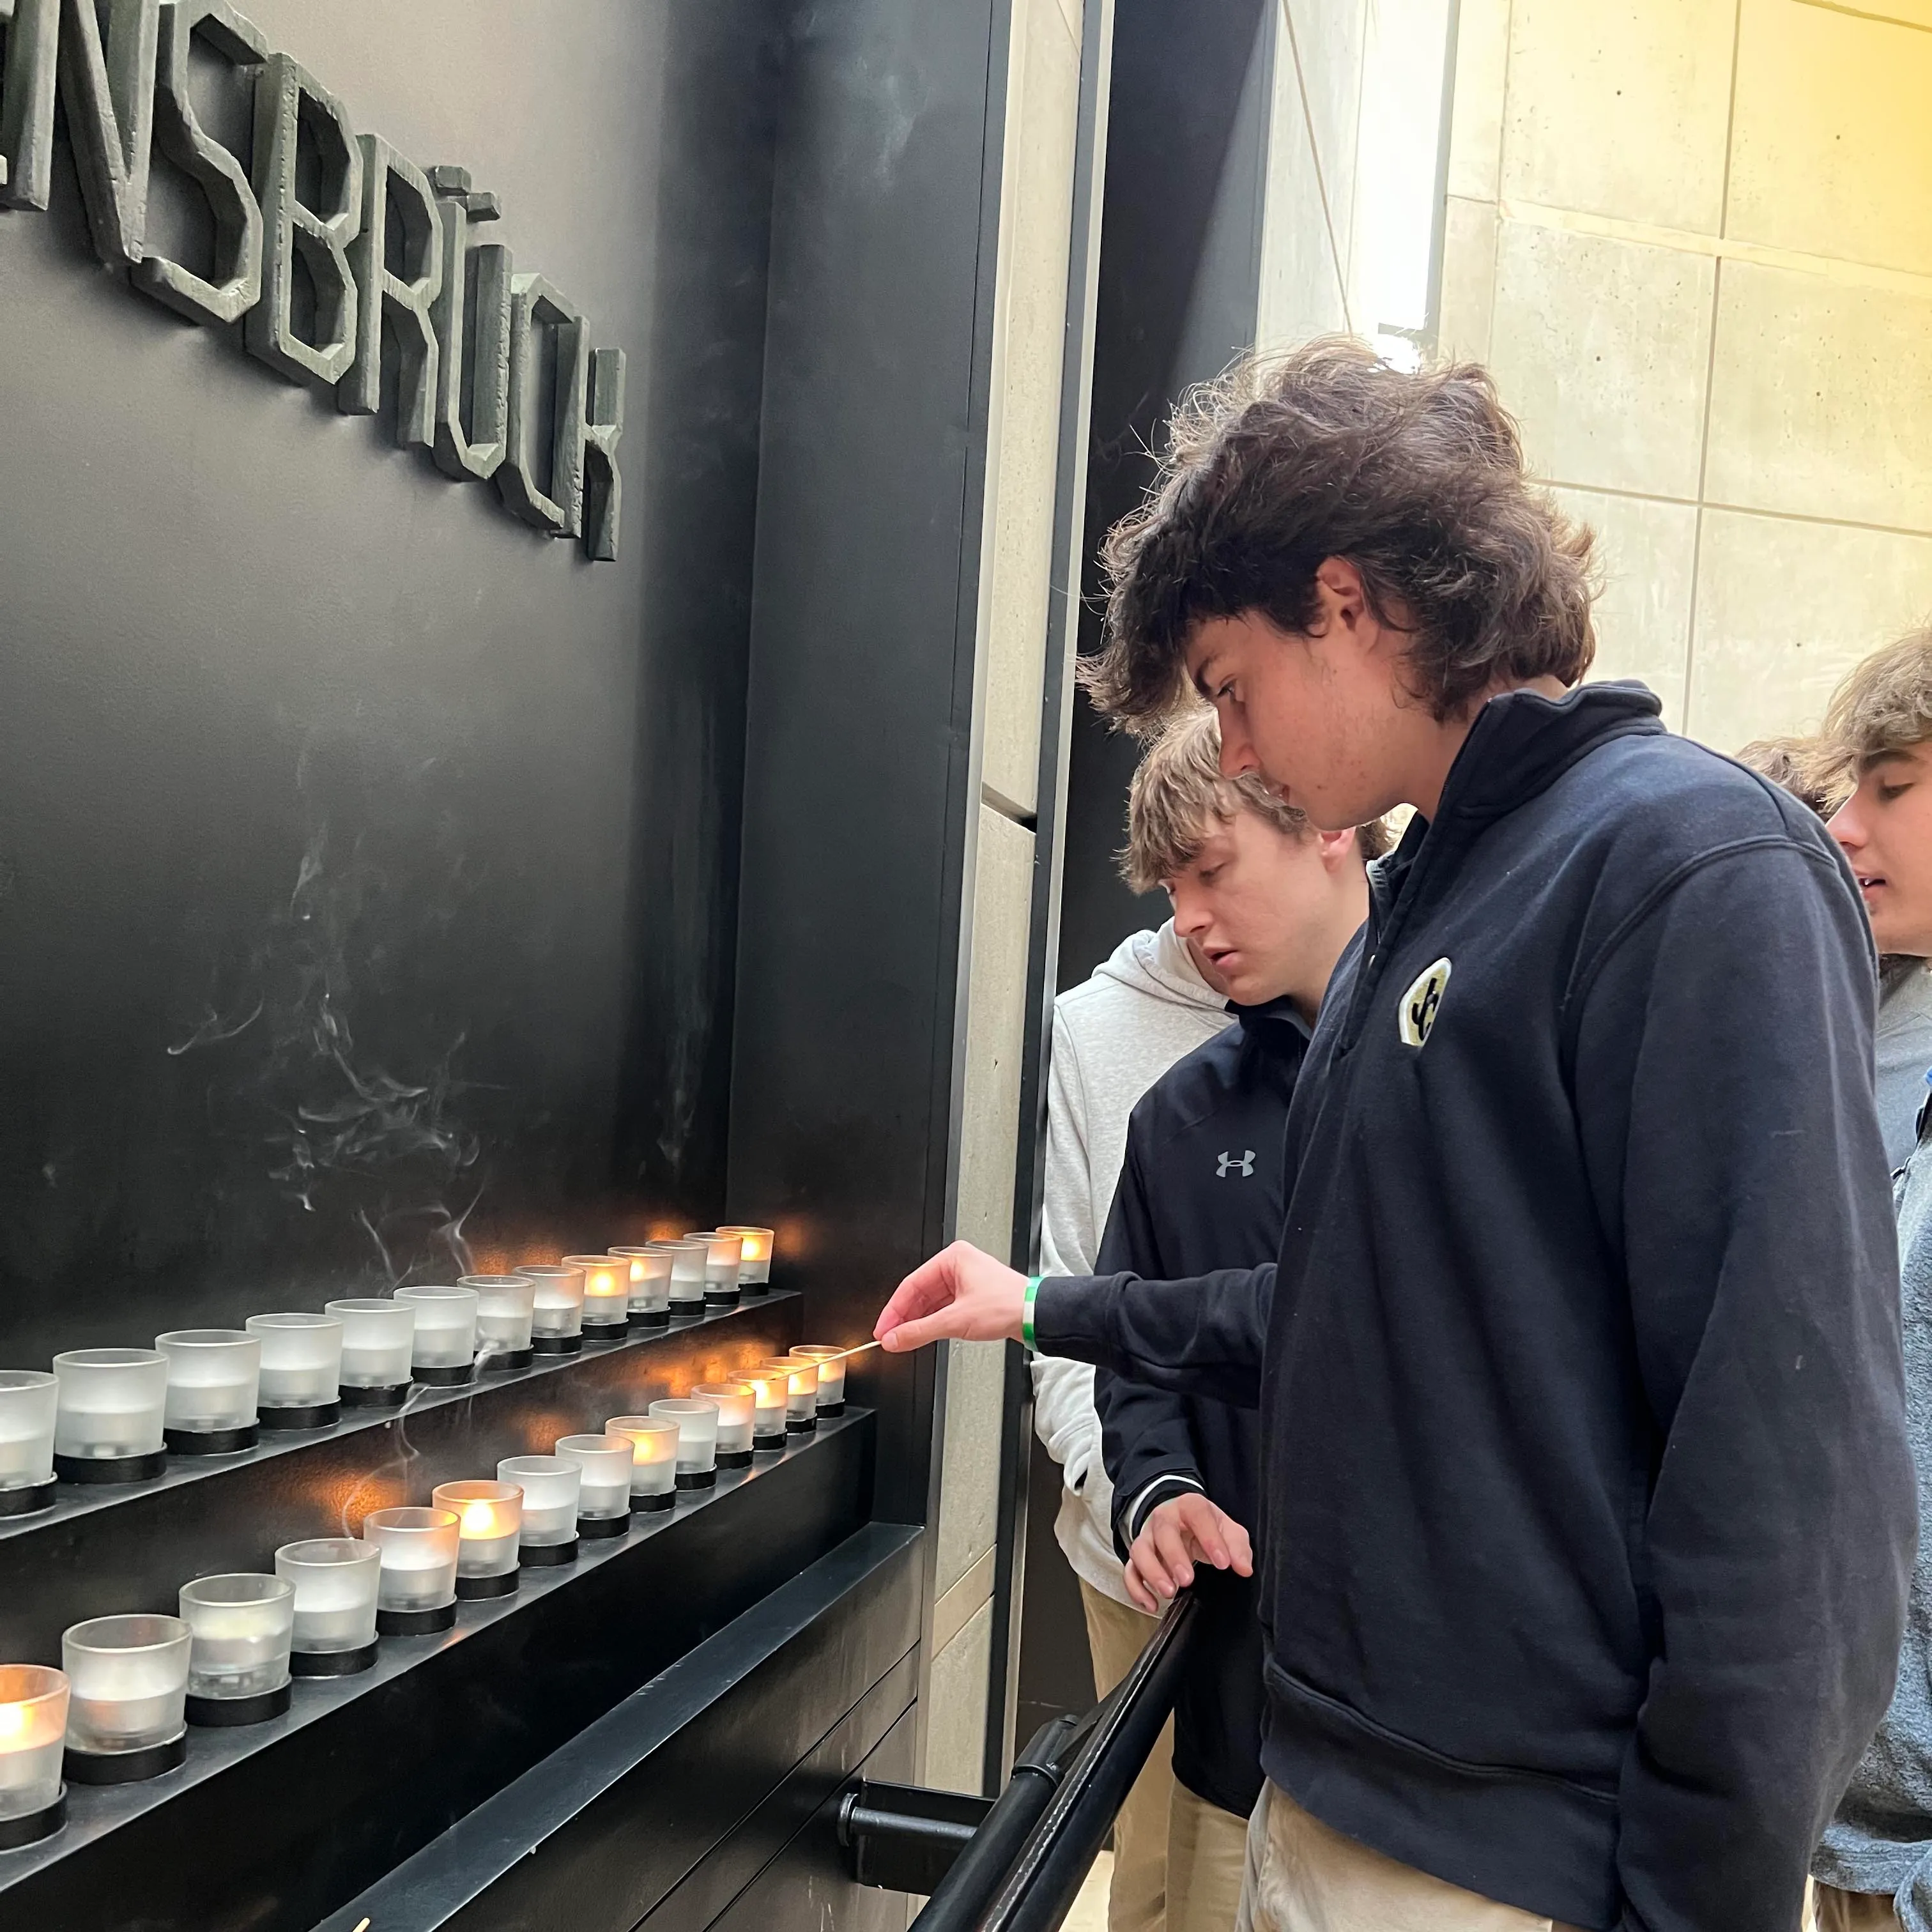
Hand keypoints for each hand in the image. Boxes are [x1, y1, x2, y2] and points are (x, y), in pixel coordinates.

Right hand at [875, 1241, 1026, 1351]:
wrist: (1036, 1316)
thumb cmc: (1007, 1305)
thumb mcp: (955, 1320)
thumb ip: (919, 1331)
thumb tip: (895, 1338)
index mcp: (953, 1259)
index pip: (911, 1284)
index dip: (893, 1310)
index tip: (883, 1329)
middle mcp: (958, 1267)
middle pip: (920, 1294)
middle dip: (904, 1318)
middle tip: (889, 1337)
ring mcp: (966, 1282)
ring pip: (931, 1303)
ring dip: (917, 1322)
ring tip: (903, 1340)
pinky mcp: (973, 1298)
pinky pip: (944, 1310)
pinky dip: (931, 1323)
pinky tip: (922, 1335)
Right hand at [1123, 1493, 1252, 1614]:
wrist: (1181, 1520)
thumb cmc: (1206, 1527)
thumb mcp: (1228, 1530)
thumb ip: (1238, 1547)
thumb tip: (1243, 1568)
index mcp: (1190, 1506)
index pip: (1197, 1513)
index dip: (1209, 1537)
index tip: (1223, 1563)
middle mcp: (1164, 1518)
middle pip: (1163, 1531)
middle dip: (1173, 1556)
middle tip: (1187, 1580)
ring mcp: (1148, 1536)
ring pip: (1140, 1550)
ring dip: (1152, 1572)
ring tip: (1169, 1592)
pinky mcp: (1138, 1556)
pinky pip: (1130, 1570)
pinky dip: (1136, 1588)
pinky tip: (1152, 1604)